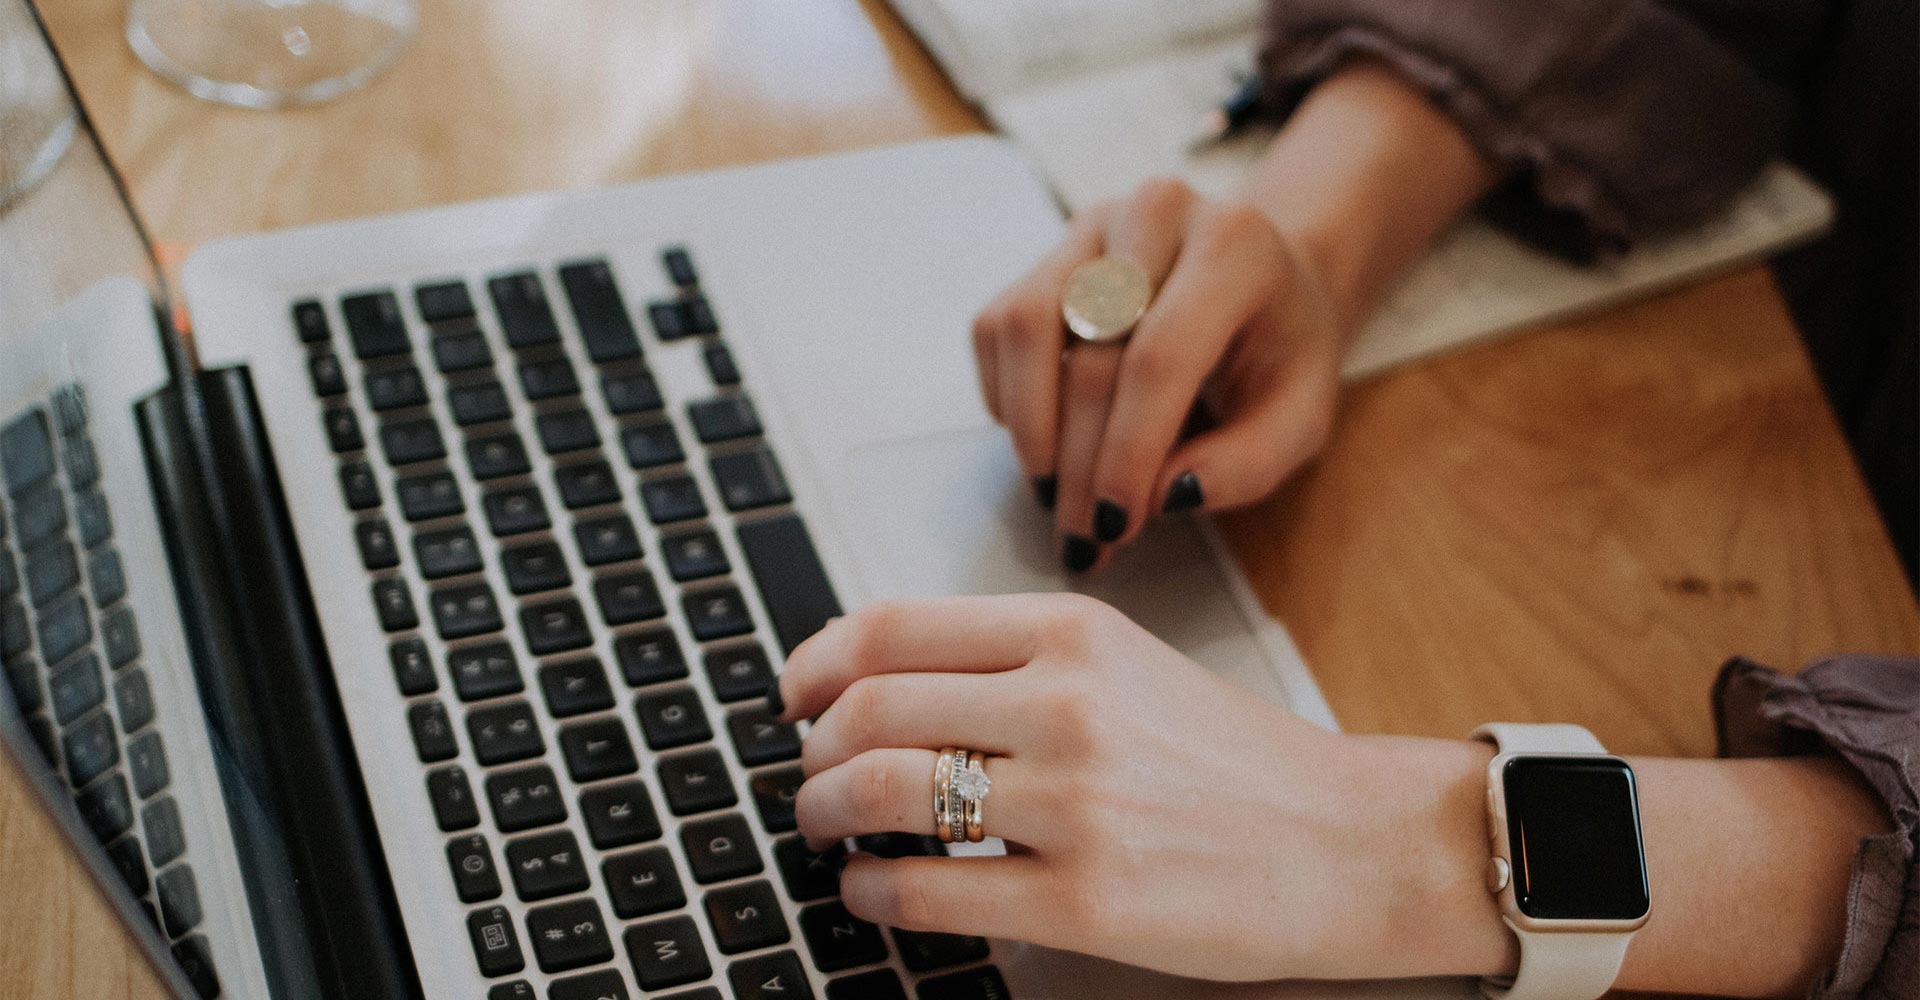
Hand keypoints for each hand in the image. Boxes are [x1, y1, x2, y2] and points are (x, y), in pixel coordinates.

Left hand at [773, 594, 1506, 981]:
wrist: (1351, 843)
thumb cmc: (1238, 760)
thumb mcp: (1128, 667)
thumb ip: (1015, 662)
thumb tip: (881, 681)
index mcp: (1073, 633)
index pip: (892, 626)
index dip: (815, 662)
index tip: (793, 693)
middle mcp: (1068, 705)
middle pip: (870, 709)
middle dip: (812, 749)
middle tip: (807, 773)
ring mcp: (1076, 804)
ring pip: (885, 792)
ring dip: (825, 813)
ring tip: (826, 828)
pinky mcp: (1086, 901)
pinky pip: (929, 891)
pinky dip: (871, 892)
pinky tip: (870, 892)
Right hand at [970, 178, 1345, 571]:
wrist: (1263, 279)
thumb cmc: (1280, 352)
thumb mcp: (1299, 417)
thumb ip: (1246, 464)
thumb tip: (1163, 496)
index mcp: (1235, 247)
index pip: (1160, 356)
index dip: (1127, 451)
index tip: (1116, 525)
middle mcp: (1157, 215)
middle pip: (1091, 354)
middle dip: (1080, 464)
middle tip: (1083, 536)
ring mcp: (1093, 226)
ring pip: (1025, 327)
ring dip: (1030, 428)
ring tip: (1054, 492)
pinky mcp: (1048, 251)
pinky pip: (997, 327)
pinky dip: (1008, 397)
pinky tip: (1046, 439)